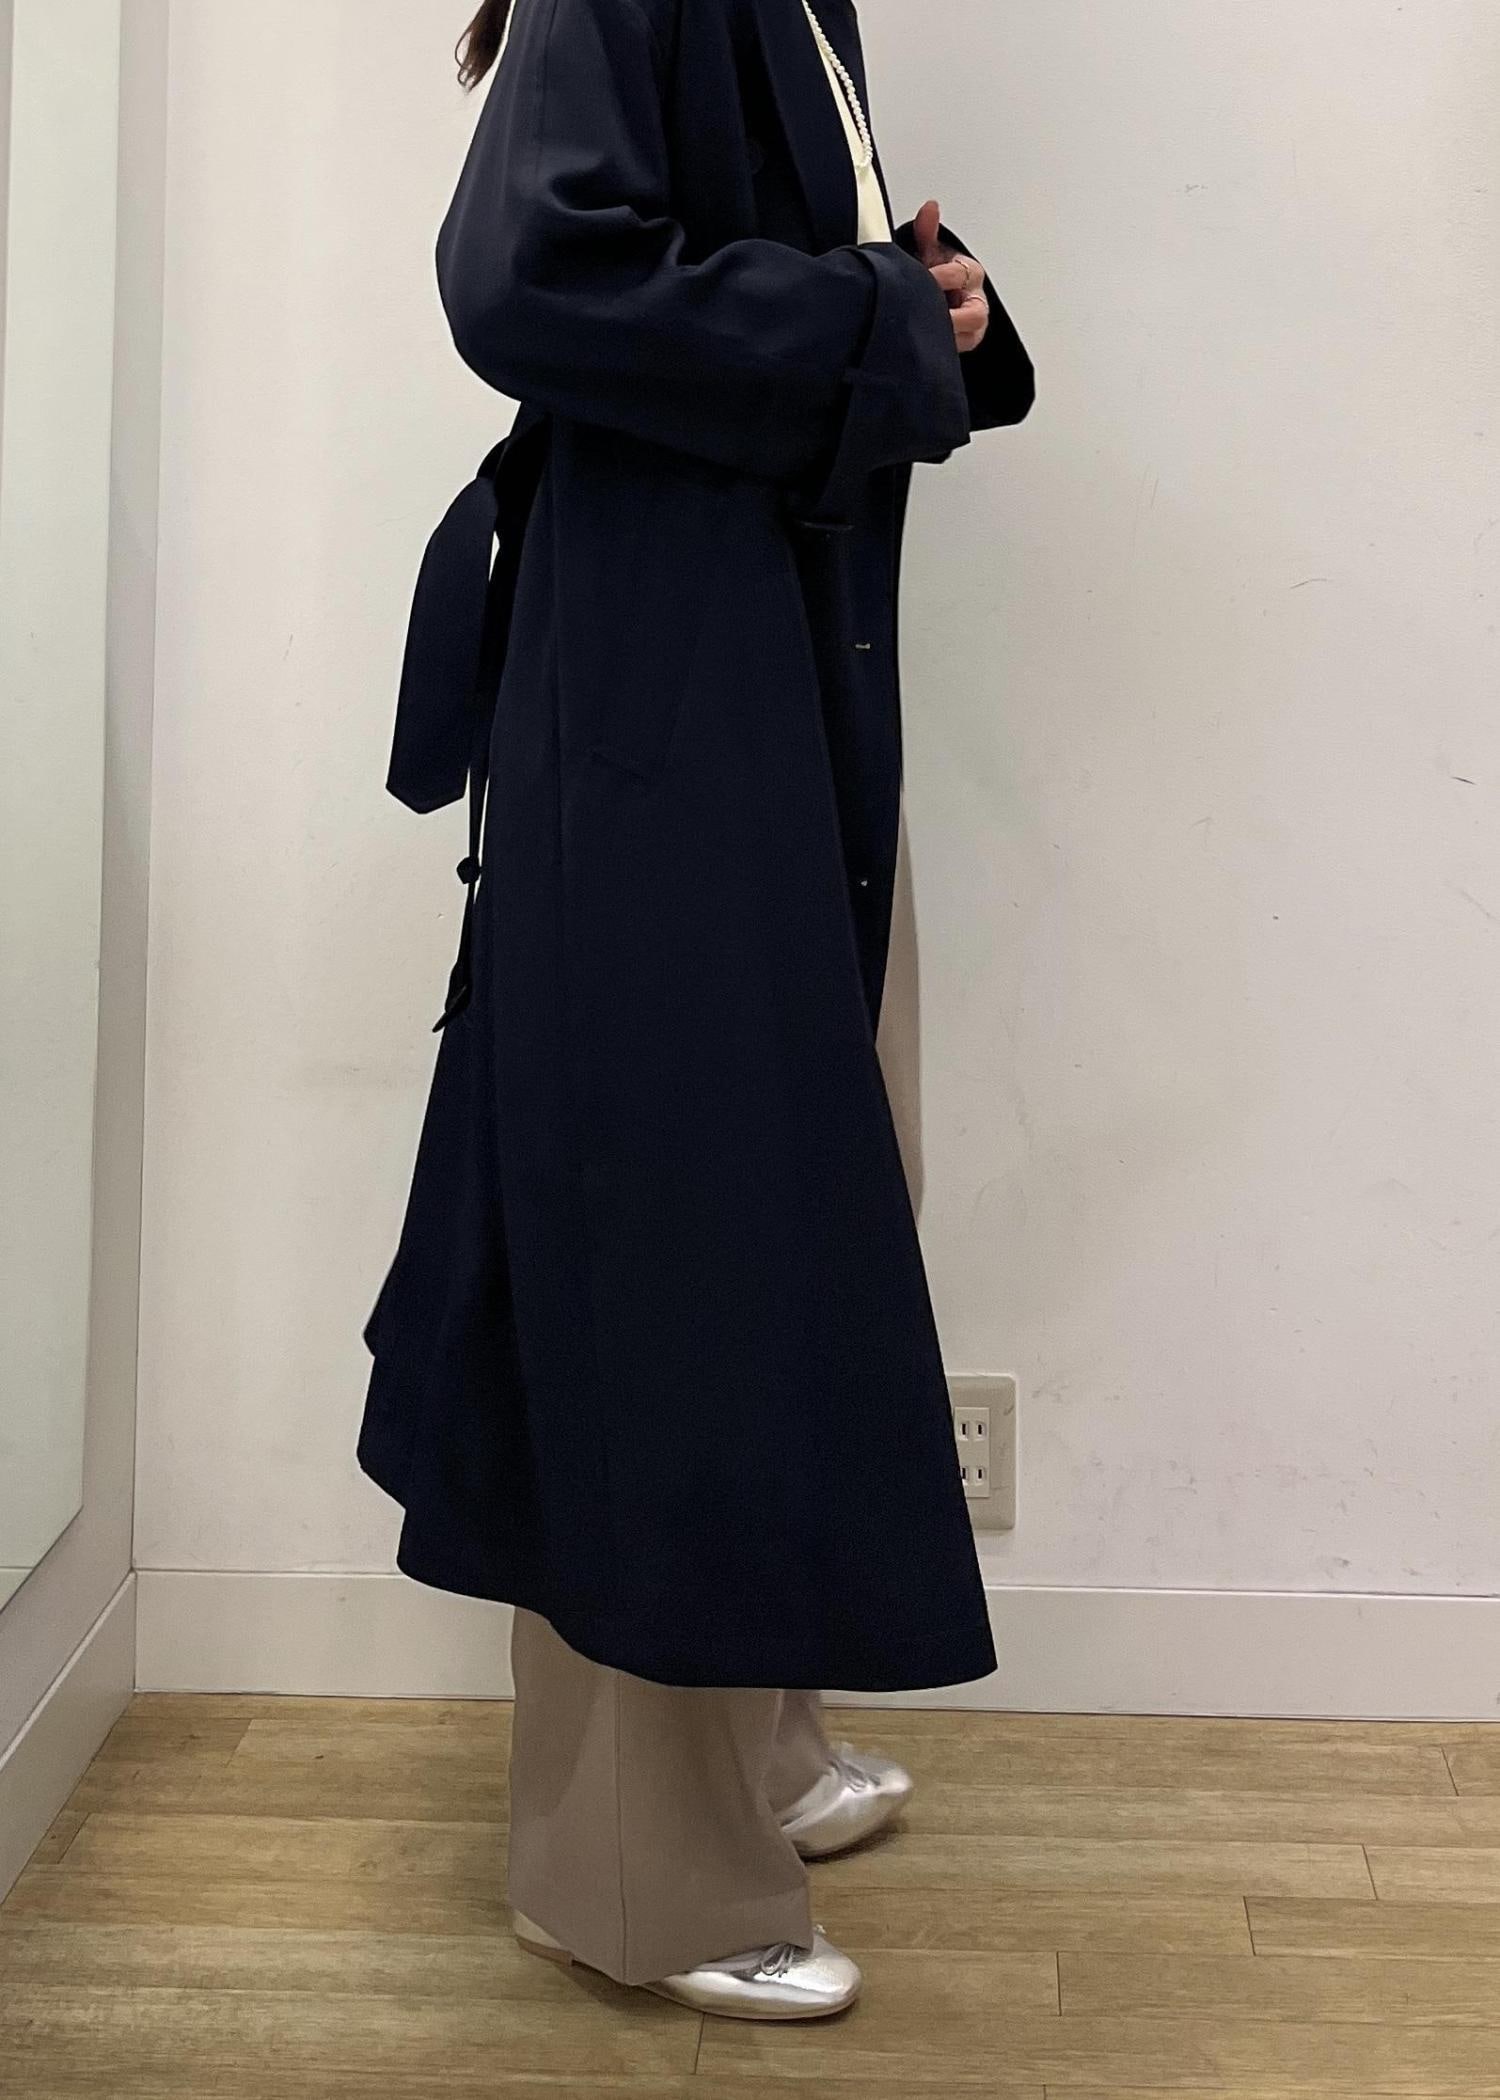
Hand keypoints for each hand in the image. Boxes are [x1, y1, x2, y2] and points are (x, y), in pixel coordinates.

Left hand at [914, 198, 989, 354]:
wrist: (940, 294)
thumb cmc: (937, 272)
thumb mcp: (930, 250)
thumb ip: (926, 231)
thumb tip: (930, 208)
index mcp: (971, 273)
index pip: (960, 275)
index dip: (939, 278)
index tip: (922, 278)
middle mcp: (976, 301)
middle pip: (974, 314)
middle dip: (951, 316)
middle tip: (926, 314)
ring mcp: (973, 326)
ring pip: (968, 336)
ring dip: (946, 335)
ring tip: (923, 331)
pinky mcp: (965, 344)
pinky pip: (957, 350)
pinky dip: (941, 348)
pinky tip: (922, 344)